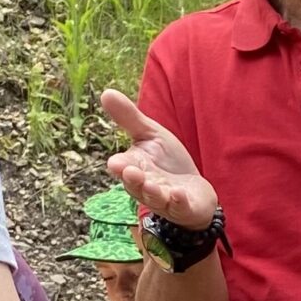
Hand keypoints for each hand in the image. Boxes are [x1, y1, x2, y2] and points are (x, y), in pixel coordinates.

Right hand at [102, 90, 218, 231]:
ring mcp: (164, 199)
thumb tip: (105, 92)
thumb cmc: (167, 163)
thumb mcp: (150, 136)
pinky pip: (179, 207)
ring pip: (155, 198)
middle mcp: (145, 187)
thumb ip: (129, 118)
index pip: (122, 167)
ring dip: (153, 192)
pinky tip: (179, 194)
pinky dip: (178, 201)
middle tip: (130, 171)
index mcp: (134, 168)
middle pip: (136, 185)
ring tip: (153, 185)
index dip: (120, 165)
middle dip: (134, 180)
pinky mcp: (184, 208)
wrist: (194, 191)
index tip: (116, 162)